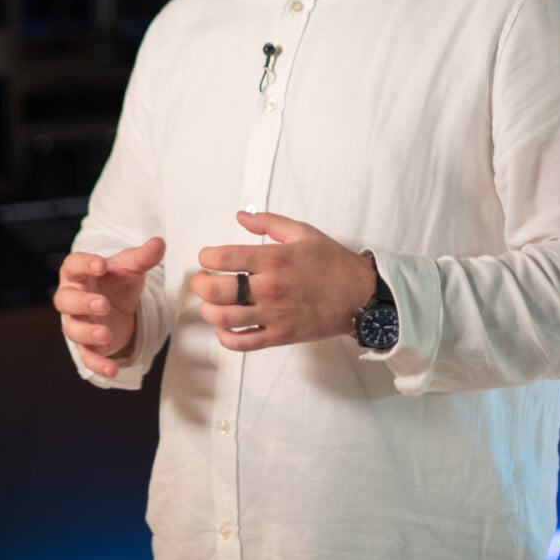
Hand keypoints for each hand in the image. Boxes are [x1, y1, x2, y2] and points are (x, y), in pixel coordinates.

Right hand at [54, 237, 165, 377]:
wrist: (119, 305)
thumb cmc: (117, 281)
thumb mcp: (131, 267)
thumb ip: (143, 256)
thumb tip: (159, 243)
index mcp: (79, 273)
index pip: (73, 265)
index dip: (84, 264)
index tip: (101, 265)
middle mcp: (72, 297)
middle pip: (65, 300)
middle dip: (82, 303)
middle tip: (103, 304)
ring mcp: (77, 322)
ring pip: (71, 329)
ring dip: (87, 333)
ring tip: (106, 334)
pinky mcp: (87, 345)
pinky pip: (86, 356)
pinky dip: (97, 364)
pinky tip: (112, 370)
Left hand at [191, 211, 378, 351]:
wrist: (359, 294)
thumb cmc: (331, 262)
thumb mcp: (302, 232)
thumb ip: (268, 222)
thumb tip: (240, 216)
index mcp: (273, 259)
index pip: (222, 257)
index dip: (206, 256)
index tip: (207, 257)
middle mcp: (269, 288)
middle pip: (215, 290)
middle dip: (200, 284)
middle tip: (201, 280)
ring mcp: (273, 315)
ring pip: (223, 318)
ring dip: (208, 310)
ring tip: (211, 303)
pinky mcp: (279, 336)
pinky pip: (242, 343)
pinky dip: (225, 338)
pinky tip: (224, 328)